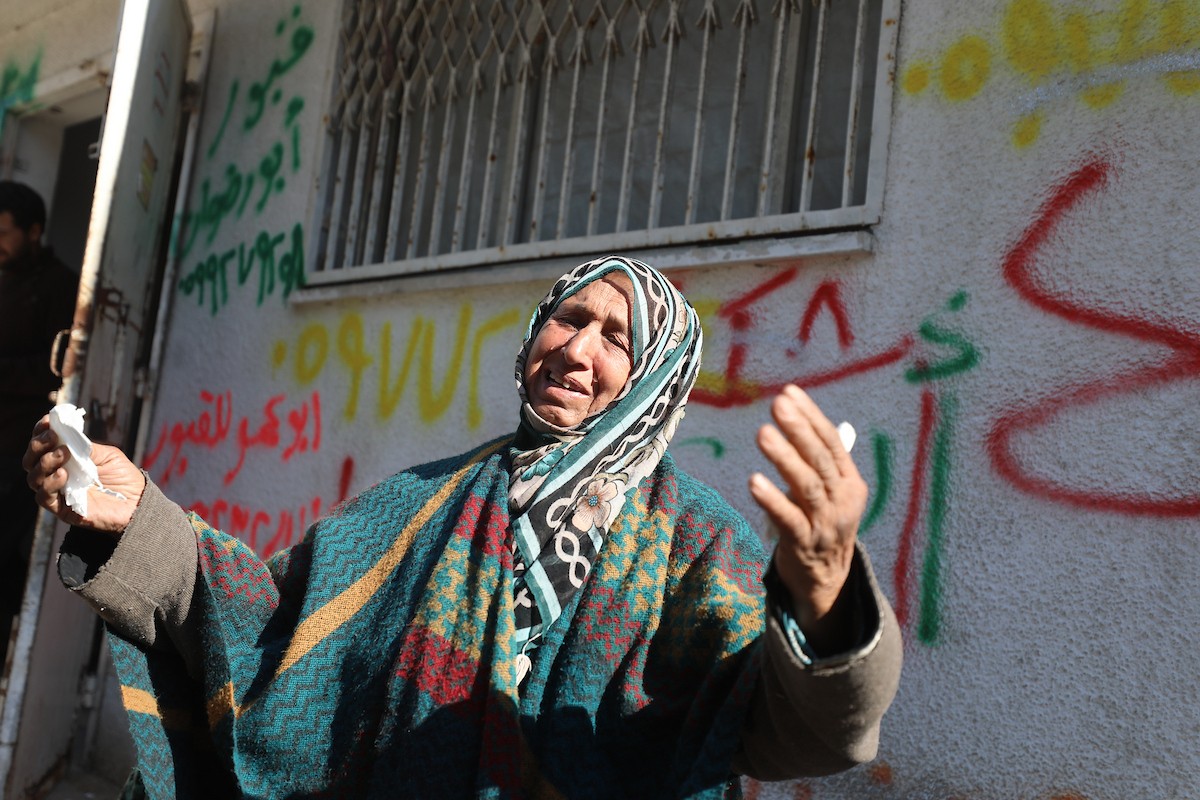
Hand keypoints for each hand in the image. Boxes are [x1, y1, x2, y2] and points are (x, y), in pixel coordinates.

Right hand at [23, 417, 144, 535]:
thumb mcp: (107, 456)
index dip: (41, 432)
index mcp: (65, 460)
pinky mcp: (61, 509)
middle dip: (38, 445)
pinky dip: (50, 483)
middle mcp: (56, 475)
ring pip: (34, 478)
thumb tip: (66, 434)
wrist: (138, 503)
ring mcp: (58, 493)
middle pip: (31, 461)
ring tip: (63, 453)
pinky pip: (44, 497)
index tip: (48, 420)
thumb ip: (85, 447)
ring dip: (45, 462)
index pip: (44, 445)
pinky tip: (63, 473)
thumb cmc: (123, 478)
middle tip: (52, 436)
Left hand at [749, 385, 866, 649]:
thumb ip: (825, 459)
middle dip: (799, 430)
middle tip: (778, 405)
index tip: (789, 393)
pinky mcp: (804, 544)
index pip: (831, 443)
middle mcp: (843, 501)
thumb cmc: (822, 524)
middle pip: (820, 460)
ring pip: (806, 486)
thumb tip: (824, 417)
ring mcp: (826, 524)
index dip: (810, 416)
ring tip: (763, 433)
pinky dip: (772, 499)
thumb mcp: (831, 492)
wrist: (827, 580)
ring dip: (784, 458)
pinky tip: (754, 481)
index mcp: (851, 483)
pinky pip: (788, 519)